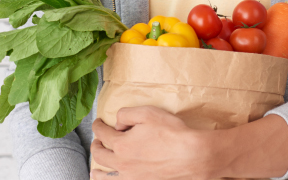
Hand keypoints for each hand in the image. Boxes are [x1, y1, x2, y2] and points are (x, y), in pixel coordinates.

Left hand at [91, 107, 217, 179]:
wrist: (191, 156)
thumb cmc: (172, 133)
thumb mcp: (148, 113)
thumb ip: (127, 114)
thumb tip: (117, 124)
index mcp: (121, 144)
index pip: (102, 133)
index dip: (98, 125)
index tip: (98, 122)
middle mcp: (121, 162)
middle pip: (100, 154)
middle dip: (96, 145)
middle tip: (97, 140)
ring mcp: (130, 176)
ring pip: (104, 175)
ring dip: (97, 169)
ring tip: (95, 168)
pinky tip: (111, 179)